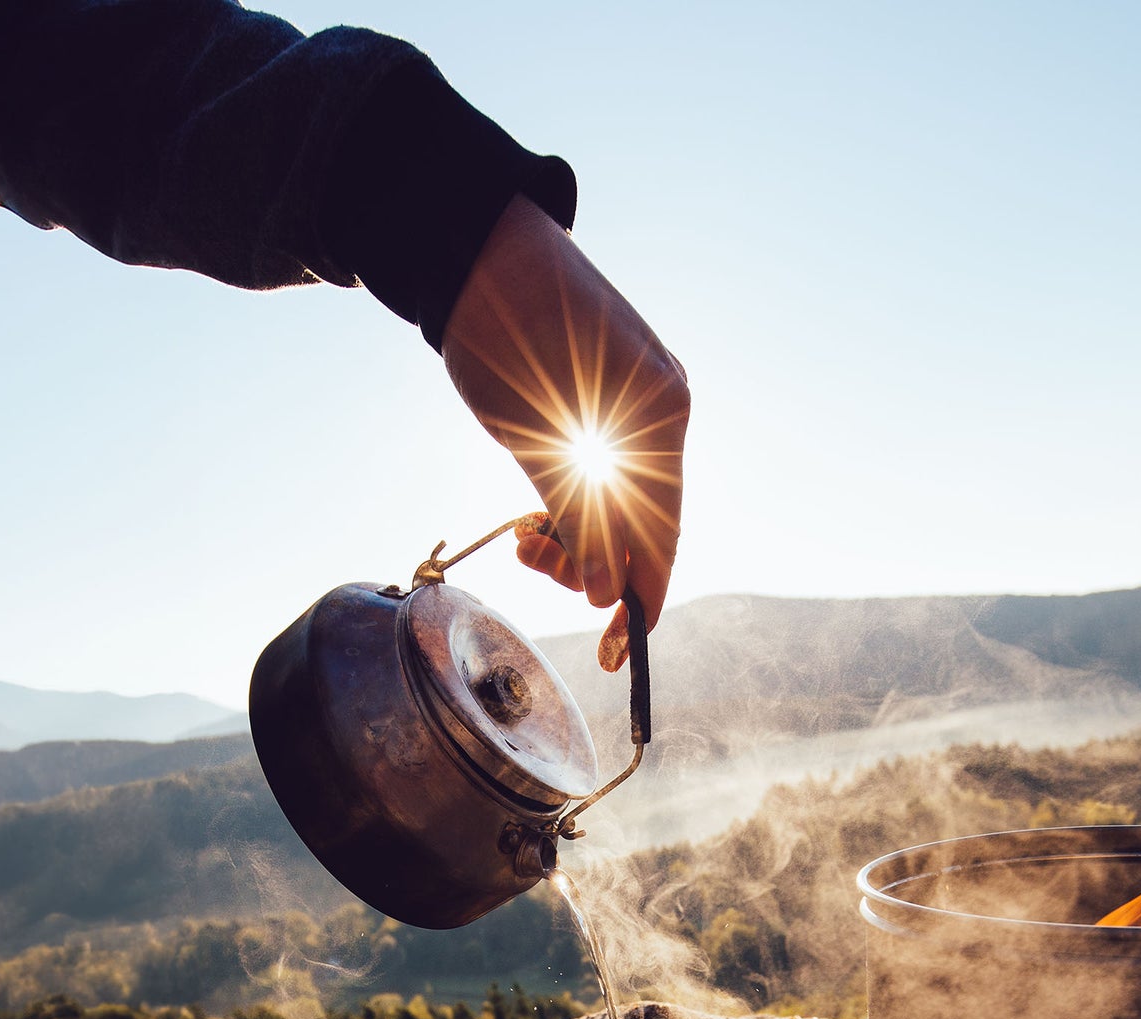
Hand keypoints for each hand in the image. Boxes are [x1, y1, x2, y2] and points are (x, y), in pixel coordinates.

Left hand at [442, 195, 688, 668]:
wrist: (474, 247)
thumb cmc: (503, 338)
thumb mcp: (538, 442)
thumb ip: (581, 519)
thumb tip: (609, 593)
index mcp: (660, 420)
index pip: (666, 535)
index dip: (644, 598)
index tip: (621, 649)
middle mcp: (662, 413)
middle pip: (644, 523)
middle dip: (593, 562)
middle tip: (534, 567)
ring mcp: (639, 401)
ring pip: (619, 501)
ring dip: (576, 535)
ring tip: (524, 537)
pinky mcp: (609, 396)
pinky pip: (605, 472)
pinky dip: (573, 502)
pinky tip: (536, 510)